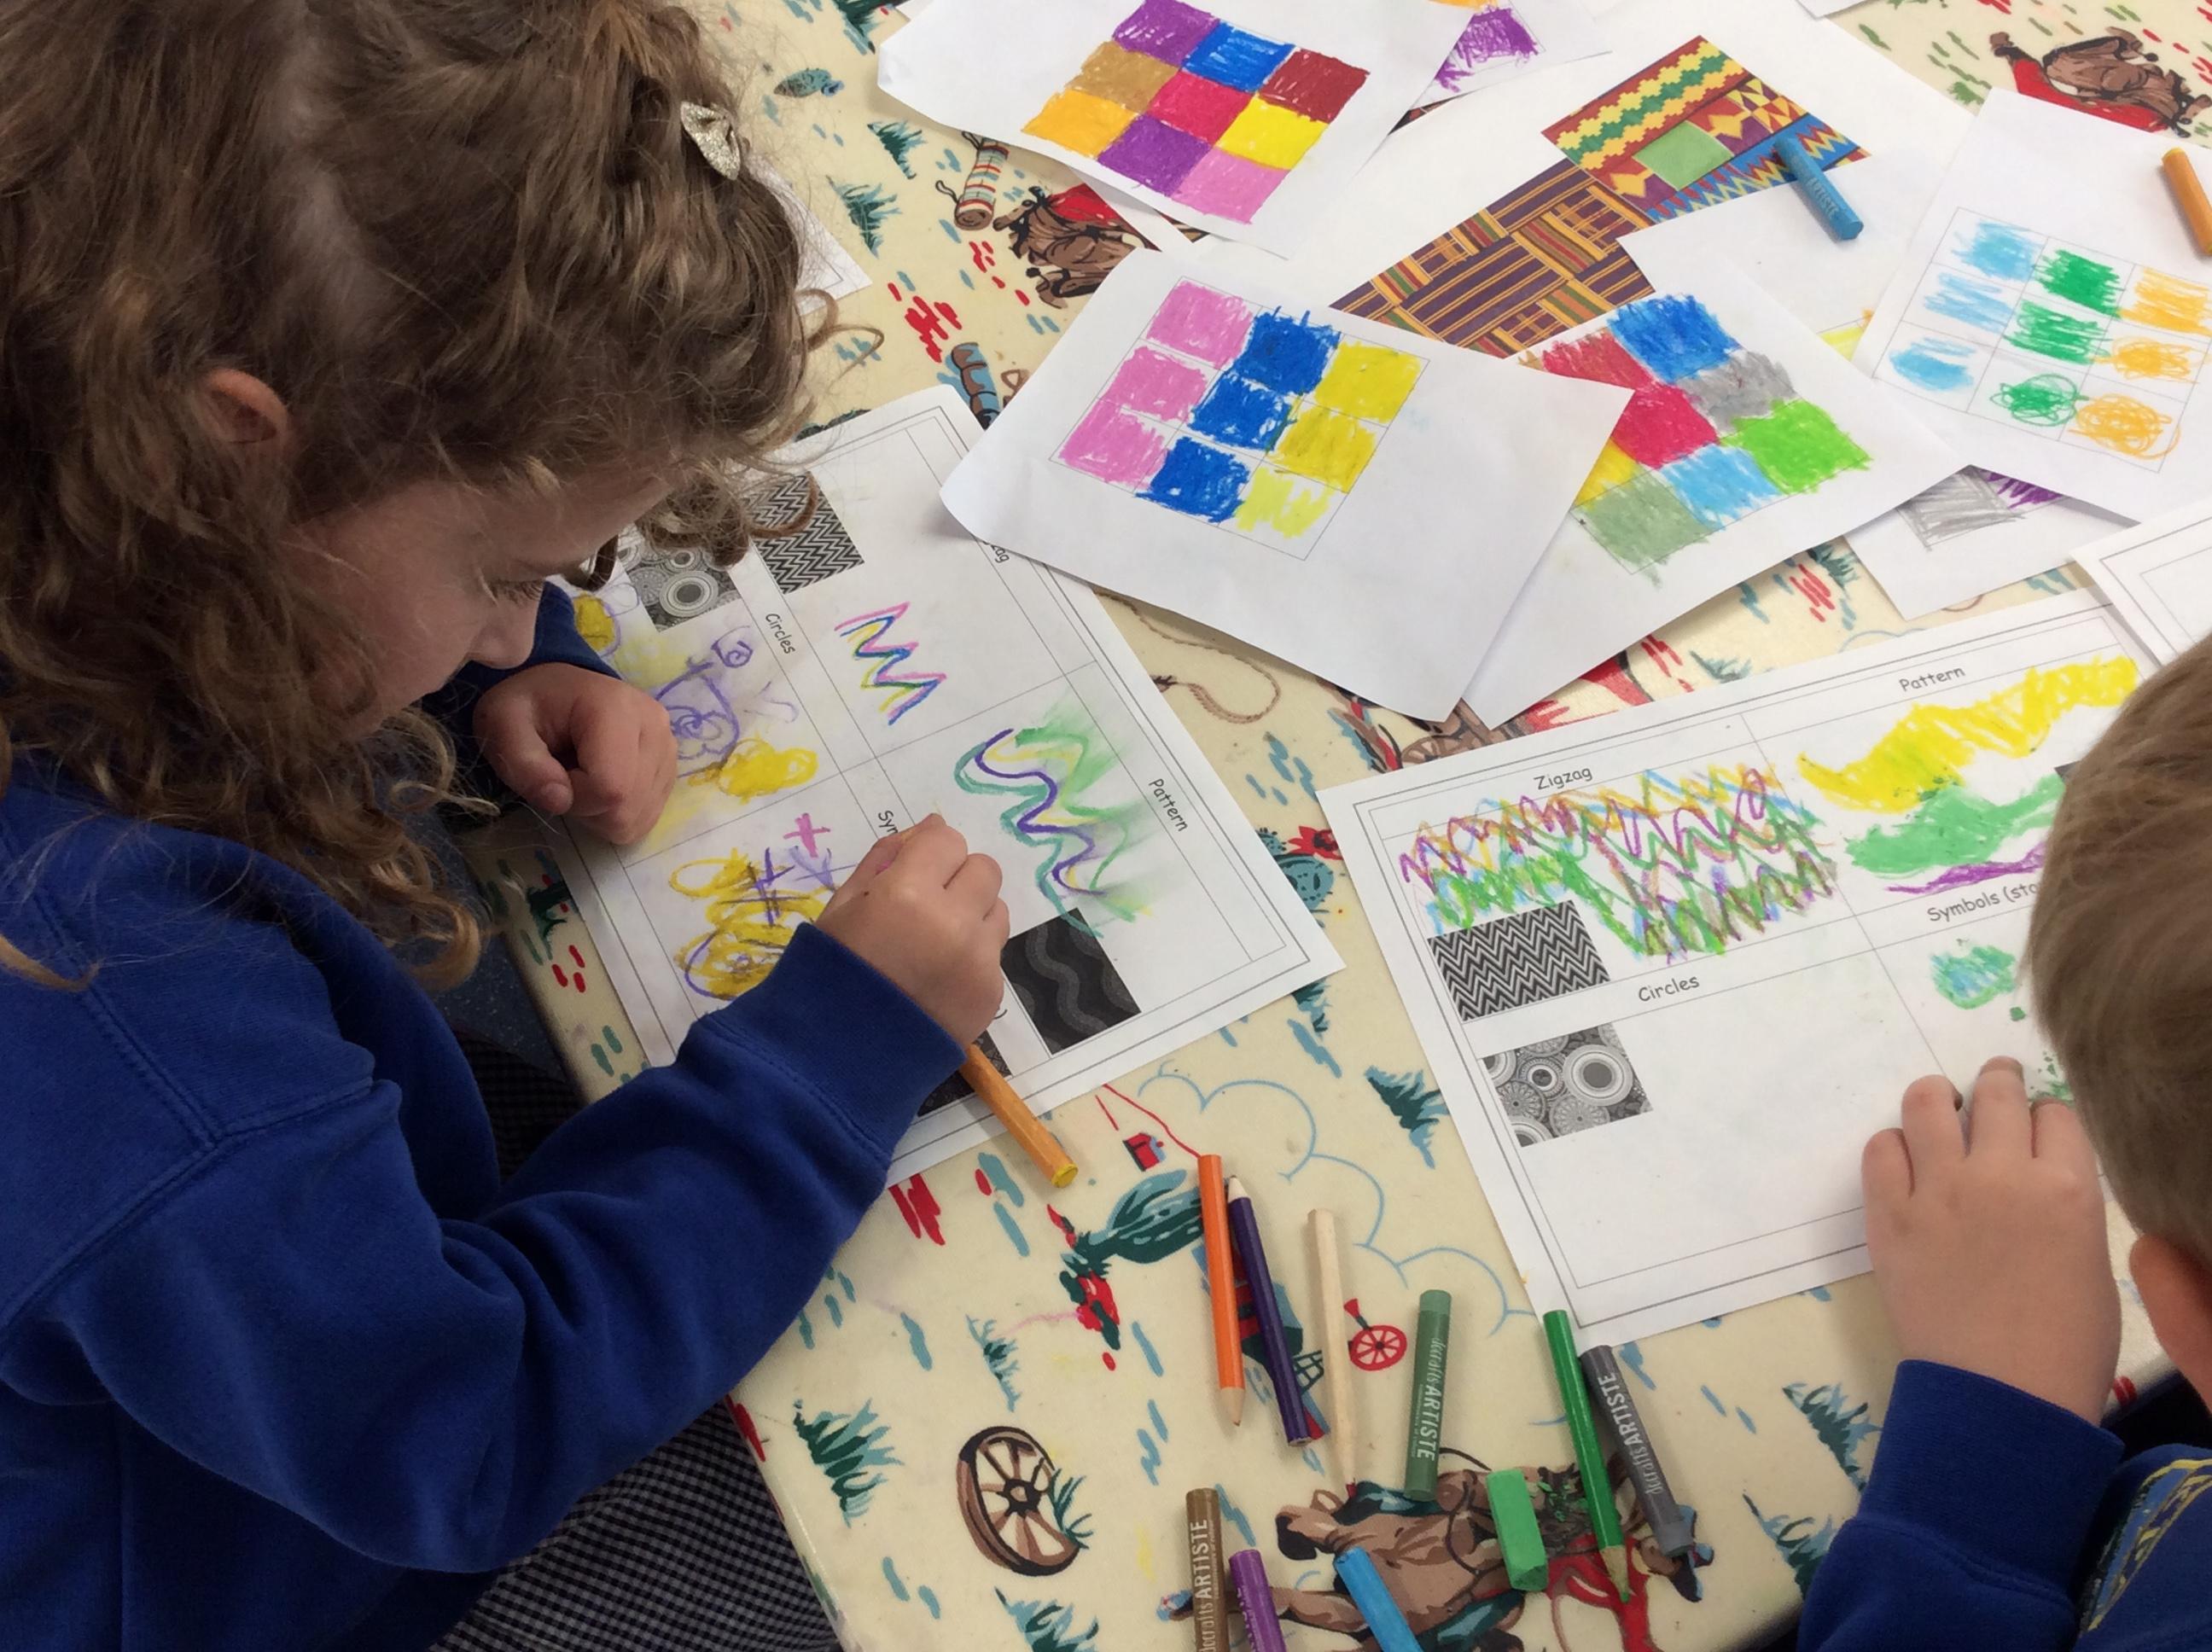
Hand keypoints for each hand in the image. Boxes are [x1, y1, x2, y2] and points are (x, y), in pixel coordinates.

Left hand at [473, 664, 676, 844]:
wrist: (558, 691)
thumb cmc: (528, 706)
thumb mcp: (503, 725)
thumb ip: (522, 763)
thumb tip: (560, 801)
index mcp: (616, 709)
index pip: (611, 788)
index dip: (575, 799)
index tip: (552, 778)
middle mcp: (656, 726)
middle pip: (628, 807)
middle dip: (587, 809)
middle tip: (564, 778)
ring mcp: (669, 747)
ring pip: (639, 817)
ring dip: (602, 814)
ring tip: (582, 778)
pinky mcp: (670, 766)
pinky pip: (647, 816)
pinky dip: (618, 813)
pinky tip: (601, 785)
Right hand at [816, 816, 1008, 1044]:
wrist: (841, 1058)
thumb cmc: (831, 973)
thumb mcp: (842, 906)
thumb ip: (885, 859)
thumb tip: (929, 827)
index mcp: (906, 892)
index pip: (947, 839)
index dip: (929, 854)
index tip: (911, 876)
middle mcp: (953, 921)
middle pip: (984, 869)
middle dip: (957, 879)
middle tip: (925, 908)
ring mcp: (978, 959)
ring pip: (997, 909)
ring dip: (972, 915)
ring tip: (934, 946)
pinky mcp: (991, 992)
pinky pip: (993, 953)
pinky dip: (972, 957)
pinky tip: (938, 979)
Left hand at [1862, 1057, 2118, 1422]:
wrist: (1999, 1396)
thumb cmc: (2064, 1346)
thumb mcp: (2090, 1262)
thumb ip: (2065, 1205)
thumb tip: (2039, 1176)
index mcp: (2066, 1188)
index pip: (2055, 1114)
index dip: (2044, 1116)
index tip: (2034, 1125)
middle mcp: (2002, 1174)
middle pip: (1997, 1093)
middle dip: (1997, 1080)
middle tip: (1992, 1082)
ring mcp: (1939, 1190)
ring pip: (1929, 1103)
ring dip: (1937, 1097)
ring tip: (1939, 1103)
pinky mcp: (1889, 1214)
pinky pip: (1880, 1149)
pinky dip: (1892, 1144)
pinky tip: (1903, 1158)